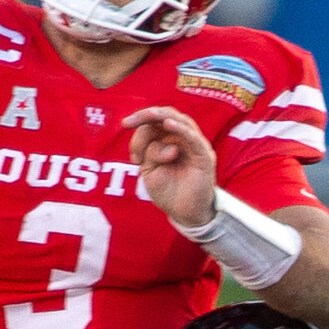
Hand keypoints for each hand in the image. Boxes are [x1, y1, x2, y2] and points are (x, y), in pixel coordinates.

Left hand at [124, 105, 215, 229]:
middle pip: (166, 115)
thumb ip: (149, 152)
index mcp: (169, 140)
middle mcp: (183, 139)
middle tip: (128, 122)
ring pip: (181, 122)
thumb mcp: (150, 170)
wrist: (184, 214)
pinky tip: (168, 124)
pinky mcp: (204, 156)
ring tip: (149, 115)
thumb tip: (160, 142)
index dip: (138, 121)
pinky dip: (181, 129)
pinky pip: (193, 138)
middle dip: (145, 115)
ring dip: (162, 116)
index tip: (124, 126)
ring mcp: (195, 146)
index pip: (154, 121)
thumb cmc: (169, 191)